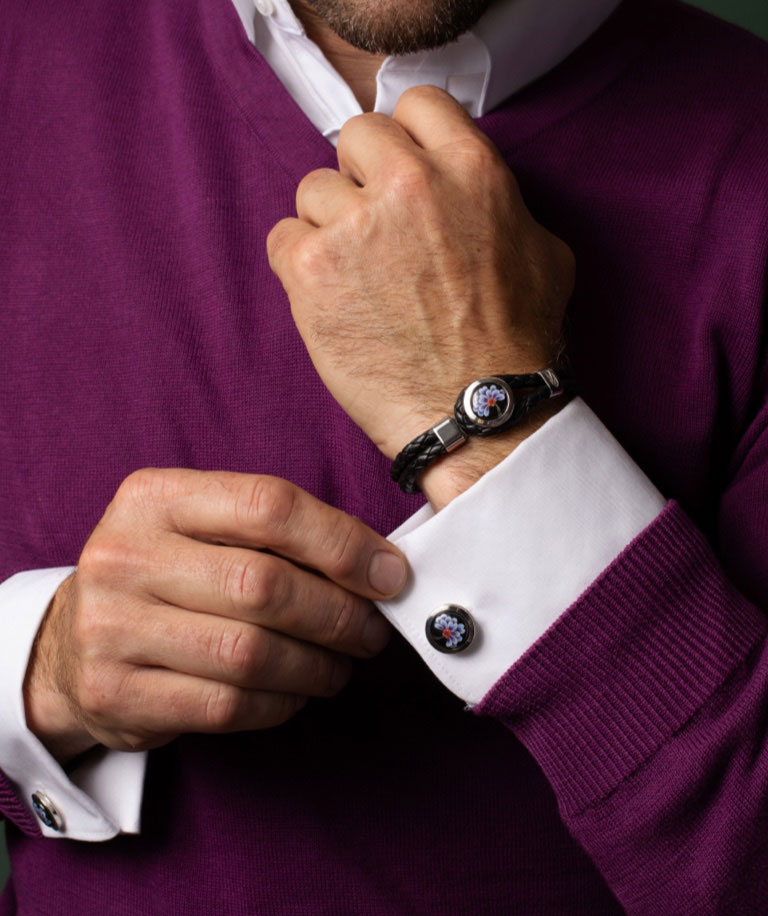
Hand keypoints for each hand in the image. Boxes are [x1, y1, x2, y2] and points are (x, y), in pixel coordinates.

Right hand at [23, 469, 406, 762]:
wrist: (70, 645)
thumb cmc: (166, 576)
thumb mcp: (202, 528)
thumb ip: (279, 533)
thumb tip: (381, 568)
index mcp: (156, 497)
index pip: (268, 506)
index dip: (342, 543)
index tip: (388, 574)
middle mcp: (124, 555)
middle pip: (264, 585)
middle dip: (339, 614)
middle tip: (371, 631)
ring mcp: (111, 627)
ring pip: (250, 653)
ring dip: (317, 666)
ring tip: (339, 665)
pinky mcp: (116, 693)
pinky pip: (228, 705)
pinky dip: (280, 703)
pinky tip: (294, 692)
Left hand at [267, 85, 574, 505]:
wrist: (476, 412)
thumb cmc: (513, 342)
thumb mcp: (544, 253)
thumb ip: (501, 202)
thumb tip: (468, 189)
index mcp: (469, 169)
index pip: (414, 104)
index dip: (406, 139)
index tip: (401, 172)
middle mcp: (409, 185)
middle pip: (356, 139)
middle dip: (363, 178)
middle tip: (376, 229)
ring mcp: (355, 226)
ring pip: (314, 190)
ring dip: (330, 226)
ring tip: (356, 277)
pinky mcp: (312, 270)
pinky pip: (282, 238)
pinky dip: (298, 264)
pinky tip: (329, 295)